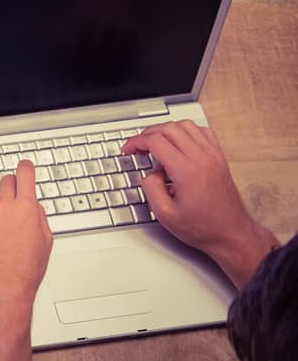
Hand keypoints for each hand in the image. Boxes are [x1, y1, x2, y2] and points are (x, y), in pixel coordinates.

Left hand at [0, 162, 52, 323]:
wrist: (3, 289)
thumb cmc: (23, 272)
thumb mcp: (45, 243)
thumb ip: (40, 219)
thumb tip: (34, 205)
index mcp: (26, 210)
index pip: (25, 175)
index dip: (26, 167)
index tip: (24, 166)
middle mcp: (3, 208)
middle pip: (5, 180)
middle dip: (9, 180)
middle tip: (8, 185)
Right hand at [124, 122, 276, 286]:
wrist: (232, 234)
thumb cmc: (204, 227)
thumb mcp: (165, 214)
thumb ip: (151, 188)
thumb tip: (149, 173)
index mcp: (186, 171)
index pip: (156, 141)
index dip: (136, 142)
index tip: (128, 149)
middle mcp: (202, 159)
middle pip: (169, 128)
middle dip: (148, 134)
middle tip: (138, 146)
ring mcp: (213, 157)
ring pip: (186, 125)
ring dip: (167, 130)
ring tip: (157, 143)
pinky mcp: (220, 159)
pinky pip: (203, 132)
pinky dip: (187, 132)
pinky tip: (180, 143)